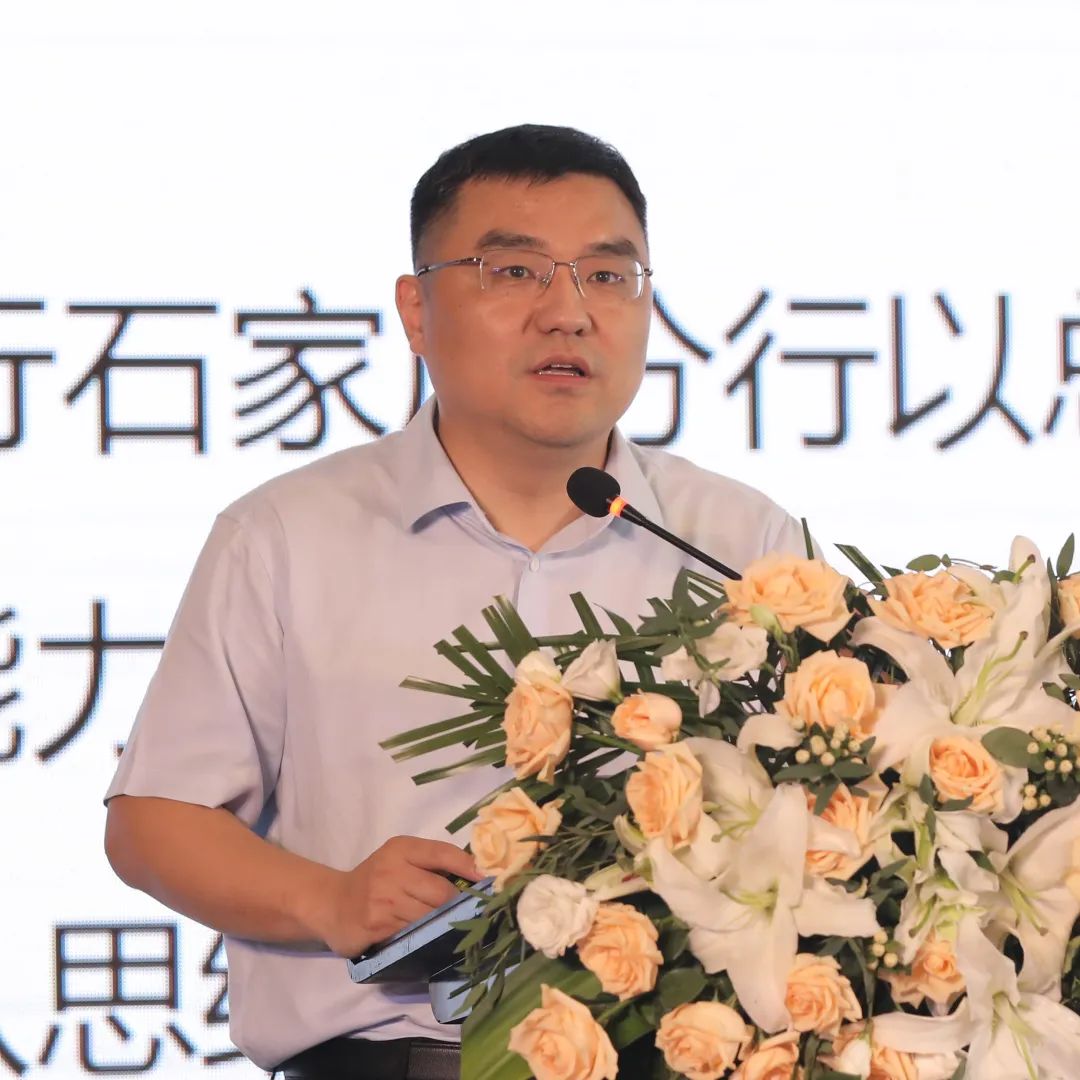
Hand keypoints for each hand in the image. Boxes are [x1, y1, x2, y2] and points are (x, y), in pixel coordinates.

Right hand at [315, 835, 479, 957]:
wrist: (333, 903)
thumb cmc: (375, 879)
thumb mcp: (399, 859)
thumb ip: (430, 863)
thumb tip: (476, 874)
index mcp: (401, 848)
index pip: (442, 853)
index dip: (468, 866)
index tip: (488, 880)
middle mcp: (392, 869)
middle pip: (442, 891)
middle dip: (458, 905)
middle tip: (472, 913)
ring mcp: (383, 899)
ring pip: (430, 915)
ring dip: (444, 923)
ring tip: (452, 927)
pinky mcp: (378, 925)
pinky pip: (414, 932)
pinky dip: (425, 935)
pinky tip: (428, 936)